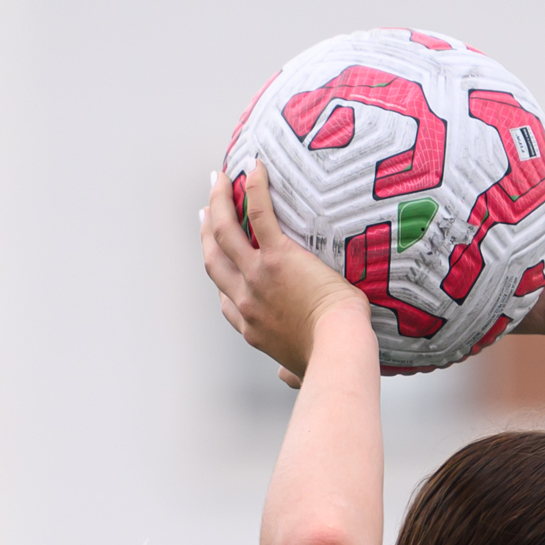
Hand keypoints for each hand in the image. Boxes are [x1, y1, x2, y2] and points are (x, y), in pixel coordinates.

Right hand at [200, 162, 372, 384]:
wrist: (338, 352)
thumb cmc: (328, 363)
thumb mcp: (300, 371)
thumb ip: (290, 371)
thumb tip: (287, 377)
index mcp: (251, 328)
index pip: (225, 299)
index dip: (219, 274)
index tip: (216, 256)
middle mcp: (245, 300)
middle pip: (213, 258)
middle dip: (206, 230)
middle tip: (206, 209)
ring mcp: (257, 277)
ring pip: (224, 231)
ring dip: (218, 201)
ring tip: (218, 179)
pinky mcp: (278, 257)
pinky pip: (260, 214)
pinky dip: (254, 189)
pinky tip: (254, 167)